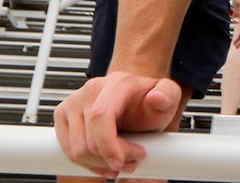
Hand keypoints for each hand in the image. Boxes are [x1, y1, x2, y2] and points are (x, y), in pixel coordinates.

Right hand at [54, 72, 183, 177]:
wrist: (135, 100)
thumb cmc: (149, 100)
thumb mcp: (169, 96)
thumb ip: (168, 94)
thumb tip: (156, 98)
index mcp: (116, 83)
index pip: (101, 117)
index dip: (108, 145)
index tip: (121, 162)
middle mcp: (90, 90)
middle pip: (89, 140)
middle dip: (111, 159)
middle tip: (131, 163)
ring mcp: (72, 102)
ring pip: (76, 150)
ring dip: (99, 164)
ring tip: (121, 163)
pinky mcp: (62, 116)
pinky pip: (68, 151)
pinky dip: (87, 163)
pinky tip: (105, 162)